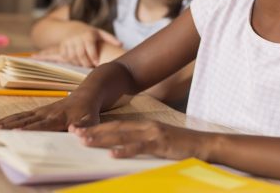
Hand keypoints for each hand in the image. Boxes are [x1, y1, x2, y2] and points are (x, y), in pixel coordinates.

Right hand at [0, 91, 99, 130]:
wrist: (86, 95)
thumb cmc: (88, 112)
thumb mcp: (92, 120)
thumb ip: (84, 127)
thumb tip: (75, 132)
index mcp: (60, 118)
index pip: (43, 125)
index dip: (30, 129)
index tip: (16, 133)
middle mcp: (47, 114)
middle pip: (26, 121)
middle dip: (10, 127)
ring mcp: (41, 111)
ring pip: (20, 117)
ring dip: (5, 123)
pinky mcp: (37, 111)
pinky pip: (20, 115)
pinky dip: (8, 120)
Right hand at [51, 26, 121, 66]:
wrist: (73, 29)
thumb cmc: (90, 34)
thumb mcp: (100, 34)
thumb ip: (110, 39)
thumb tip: (122, 44)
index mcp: (88, 35)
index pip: (90, 48)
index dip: (93, 57)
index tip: (97, 64)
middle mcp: (77, 38)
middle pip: (80, 54)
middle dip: (86, 63)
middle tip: (91, 67)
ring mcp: (68, 42)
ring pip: (72, 56)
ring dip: (79, 64)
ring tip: (85, 65)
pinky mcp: (62, 46)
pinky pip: (66, 57)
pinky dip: (72, 62)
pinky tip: (77, 63)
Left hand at [70, 120, 211, 160]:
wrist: (205, 145)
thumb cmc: (183, 146)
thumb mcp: (160, 142)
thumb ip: (144, 142)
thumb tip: (124, 148)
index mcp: (145, 125)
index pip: (116, 125)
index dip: (97, 127)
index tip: (80, 129)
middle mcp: (147, 126)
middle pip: (115, 128)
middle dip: (93, 131)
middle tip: (74, 133)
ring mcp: (154, 134)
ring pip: (122, 135)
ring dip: (102, 138)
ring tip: (85, 141)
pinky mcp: (161, 144)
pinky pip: (139, 147)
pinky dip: (125, 150)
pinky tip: (112, 154)